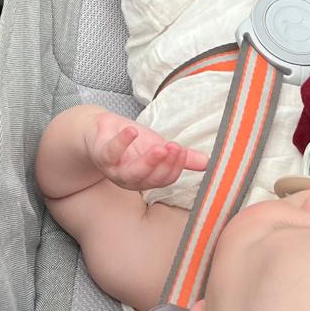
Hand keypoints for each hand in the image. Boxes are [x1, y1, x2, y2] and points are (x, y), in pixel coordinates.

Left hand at [88, 112, 208, 192]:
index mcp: (147, 179)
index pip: (165, 178)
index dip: (175, 166)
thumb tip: (209, 162)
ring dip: (148, 161)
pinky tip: (133, 131)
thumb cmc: (132, 144)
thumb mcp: (159, 148)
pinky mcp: (101, 154)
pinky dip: (122, 142)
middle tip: (175, 148)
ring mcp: (114, 169)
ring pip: (132, 173)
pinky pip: (111, 152)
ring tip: (160, 147)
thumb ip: (182, 157)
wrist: (100, 131)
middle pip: (151, 179)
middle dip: (165, 165)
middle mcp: (131, 180)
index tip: (182, 150)